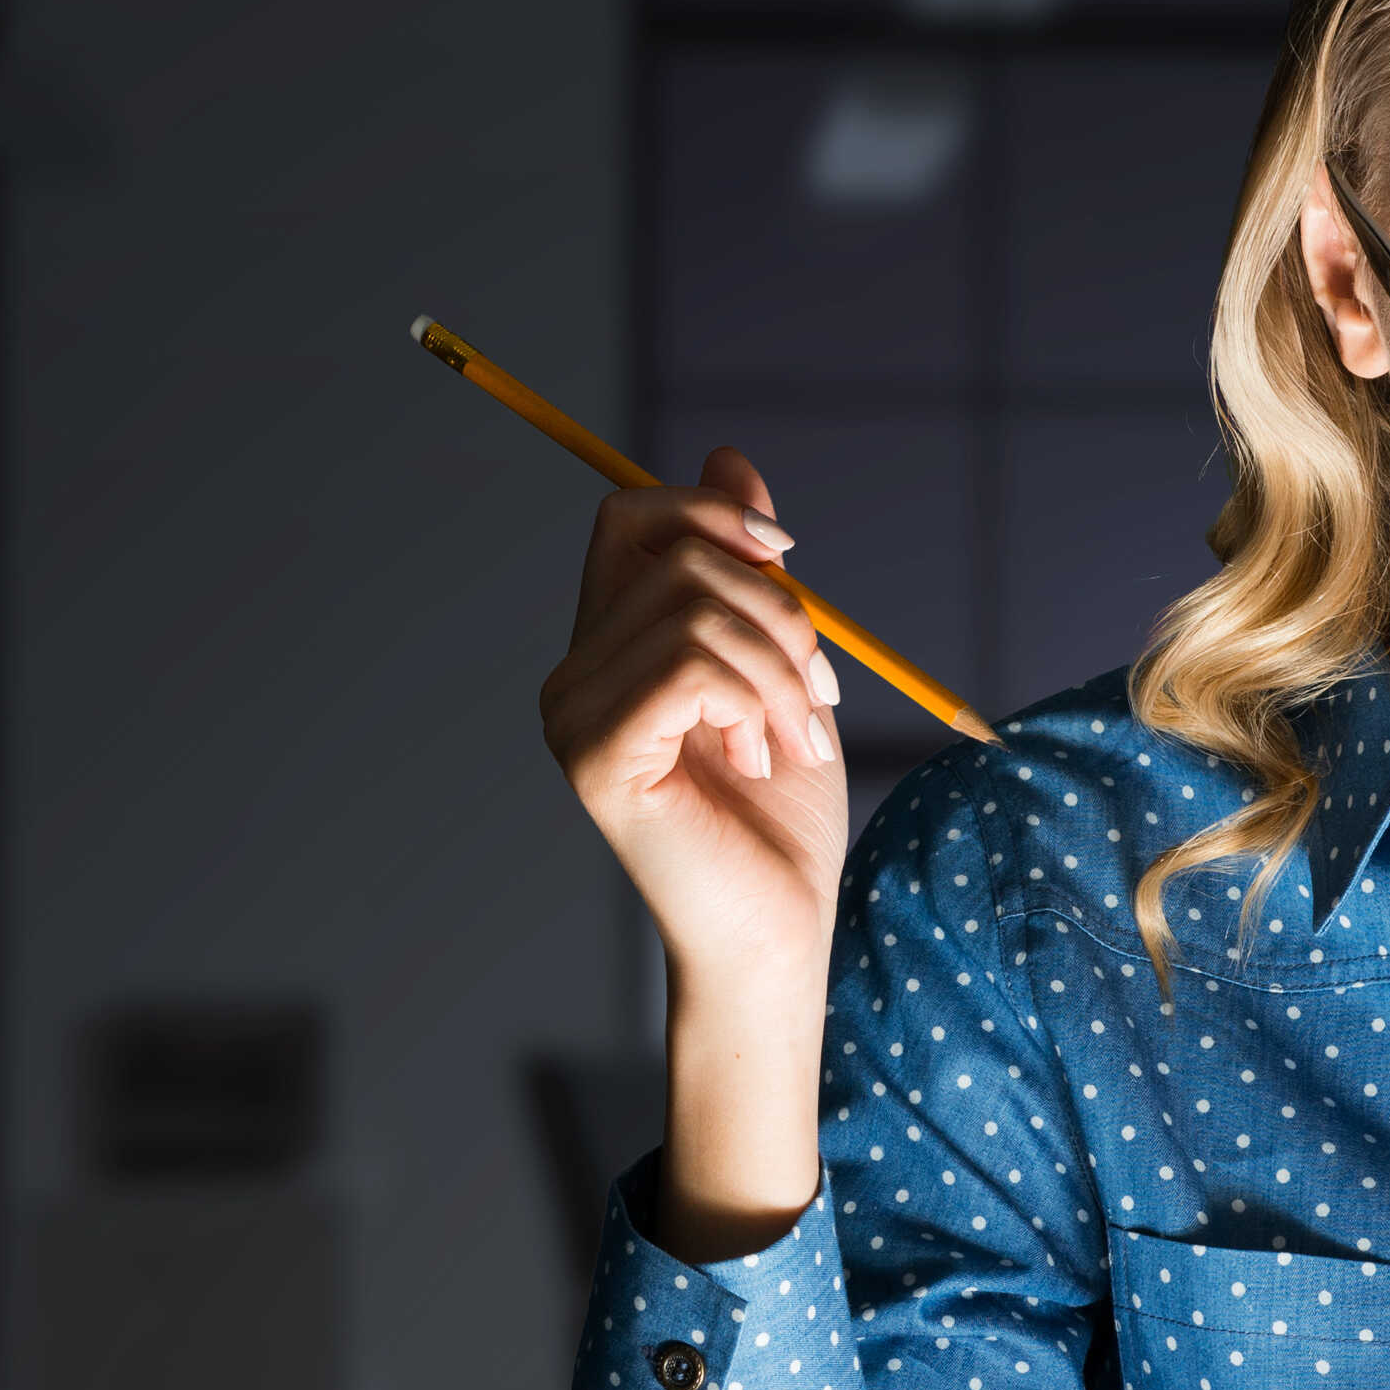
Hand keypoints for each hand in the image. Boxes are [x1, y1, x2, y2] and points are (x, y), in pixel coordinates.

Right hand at [537, 448, 843, 1254]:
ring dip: (782, 667)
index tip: (789, 553)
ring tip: (798, 737)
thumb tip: (729, 457)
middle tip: (818, 693)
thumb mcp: (779, 668)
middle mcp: (572, 676)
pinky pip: (691, 667)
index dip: (709, 510)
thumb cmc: (778, 819)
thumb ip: (749, 573)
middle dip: (778, 607)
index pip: (629, 518)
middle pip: (675, 554)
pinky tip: (764, 757)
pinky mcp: (596, 758)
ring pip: (695, 610)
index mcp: (607, 650)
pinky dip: (756, 700)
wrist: (776, 933)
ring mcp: (574, 717)